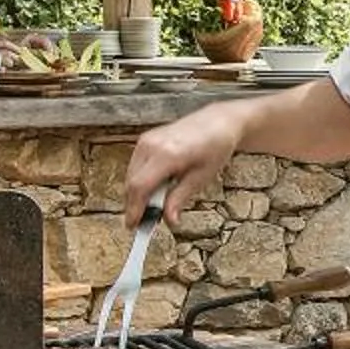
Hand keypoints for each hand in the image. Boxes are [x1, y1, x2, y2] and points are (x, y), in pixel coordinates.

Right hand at [125, 104, 243, 220]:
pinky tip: (153, 190)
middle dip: (134, 204)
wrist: (219, 122)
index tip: (134, 226)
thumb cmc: (215, 147)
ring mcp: (146, 139)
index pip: (140, 187)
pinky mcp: (146, 138)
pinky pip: (135, 165)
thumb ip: (180, 199)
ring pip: (131, 174)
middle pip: (131, 182)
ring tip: (151, 207)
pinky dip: (139, 180)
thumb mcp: (201, 178)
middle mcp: (152, 145)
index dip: (134, 209)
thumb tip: (170, 221)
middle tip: (143, 222)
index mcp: (167, 154)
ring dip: (136, 193)